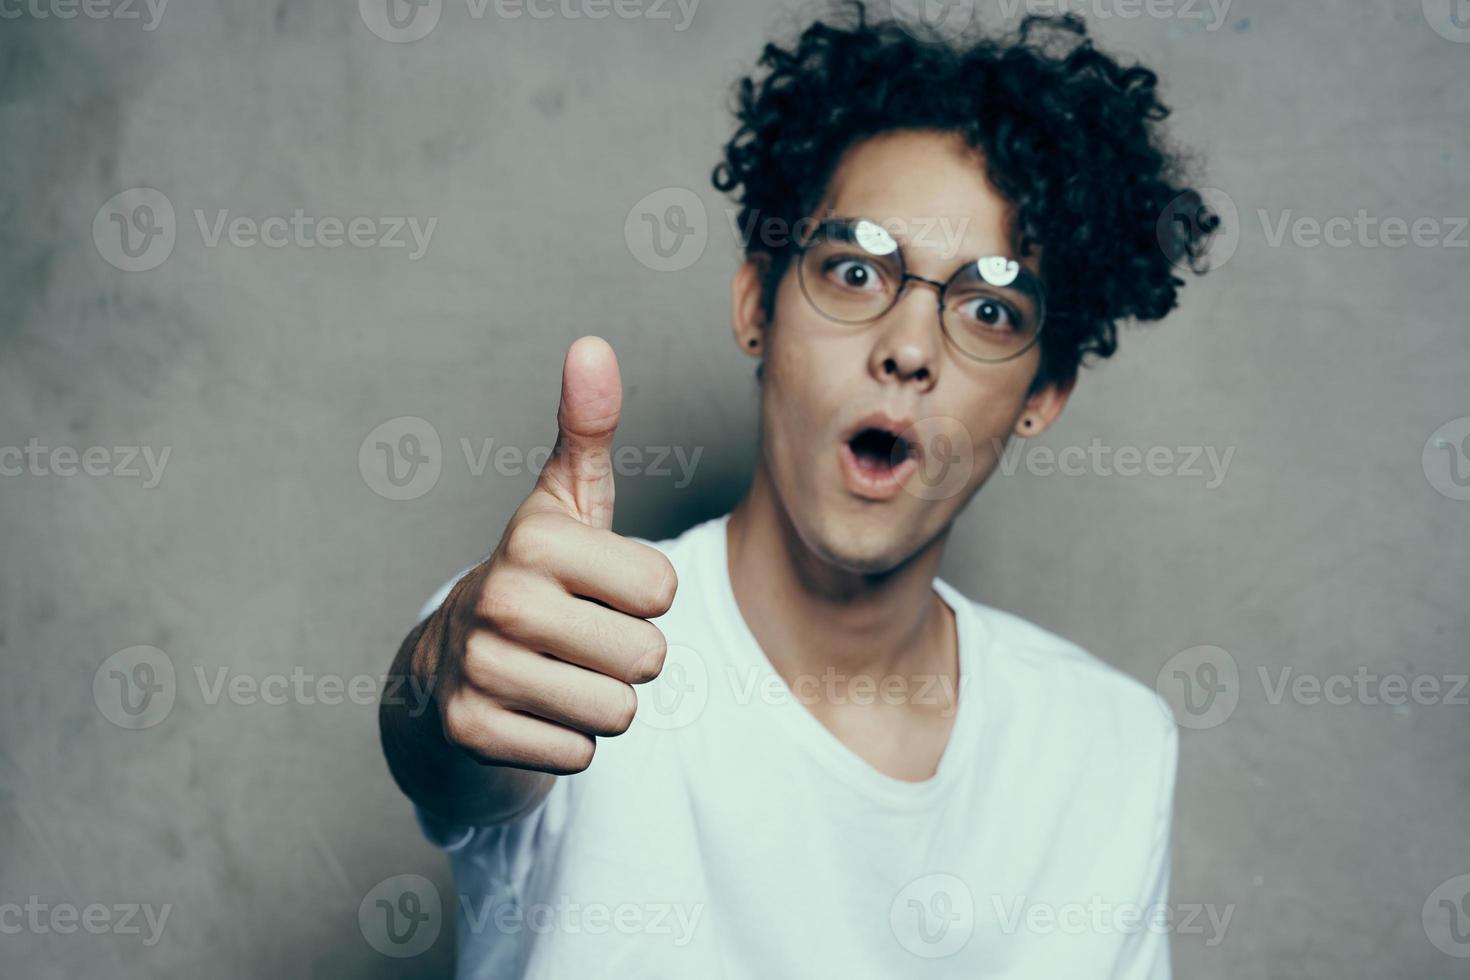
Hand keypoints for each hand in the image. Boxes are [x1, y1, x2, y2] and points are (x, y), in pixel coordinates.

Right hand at [416, 336, 677, 773]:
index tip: (597, 586)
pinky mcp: (472, 731)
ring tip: (556, 670)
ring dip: (600, 700)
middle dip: (627, 655)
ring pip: (618, 712)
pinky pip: (578, 755)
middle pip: (648, 658)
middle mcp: (500, 598)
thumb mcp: (565, 502)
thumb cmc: (536, 576)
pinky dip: (565, 741)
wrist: (450, 664)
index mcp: (534, 538)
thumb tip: (592, 344)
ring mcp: (480, 669)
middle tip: (578, 636)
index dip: (643, 595)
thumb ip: (586, 427)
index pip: (663, 590)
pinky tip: (531, 709)